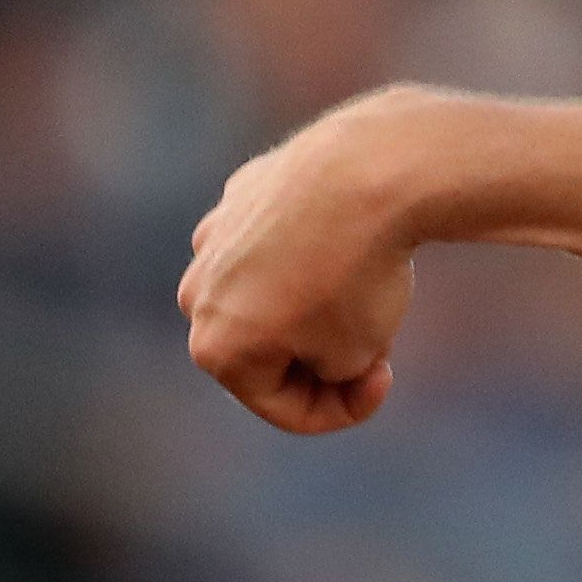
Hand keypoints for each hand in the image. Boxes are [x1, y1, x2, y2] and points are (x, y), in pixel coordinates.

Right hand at [179, 92, 422, 433]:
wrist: (365, 174)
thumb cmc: (359, 276)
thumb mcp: (353, 356)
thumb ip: (320, 371)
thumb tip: (299, 331)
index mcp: (214, 350)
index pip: (286, 407)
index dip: (346, 408)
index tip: (385, 377)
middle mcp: (196, 296)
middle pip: (268, 353)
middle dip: (323, 358)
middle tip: (380, 342)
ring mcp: (211, 241)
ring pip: (269, 297)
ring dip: (314, 308)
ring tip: (364, 289)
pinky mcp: (239, 197)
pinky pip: (279, 245)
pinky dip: (311, 254)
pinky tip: (348, 239)